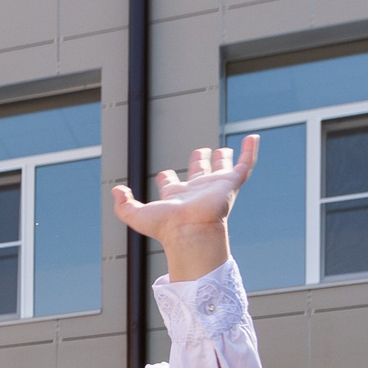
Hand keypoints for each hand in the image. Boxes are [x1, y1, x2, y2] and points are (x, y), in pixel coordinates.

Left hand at [111, 137, 255, 280]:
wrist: (190, 229)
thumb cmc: (165, 227)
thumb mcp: (136, 215)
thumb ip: (122, 205)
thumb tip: (115, 191)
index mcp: (176, 197)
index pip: (171, 184)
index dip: (166, 178)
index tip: (163, 174)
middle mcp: (196, 191)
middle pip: (198, 174)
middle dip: (198, 163)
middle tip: (200, 153)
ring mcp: (215, 187)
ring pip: (221, 169)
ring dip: (222, 159)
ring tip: (223, 150)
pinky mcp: (231, 184)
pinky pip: (245, 164)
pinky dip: (250, 151)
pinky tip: (252, 138)